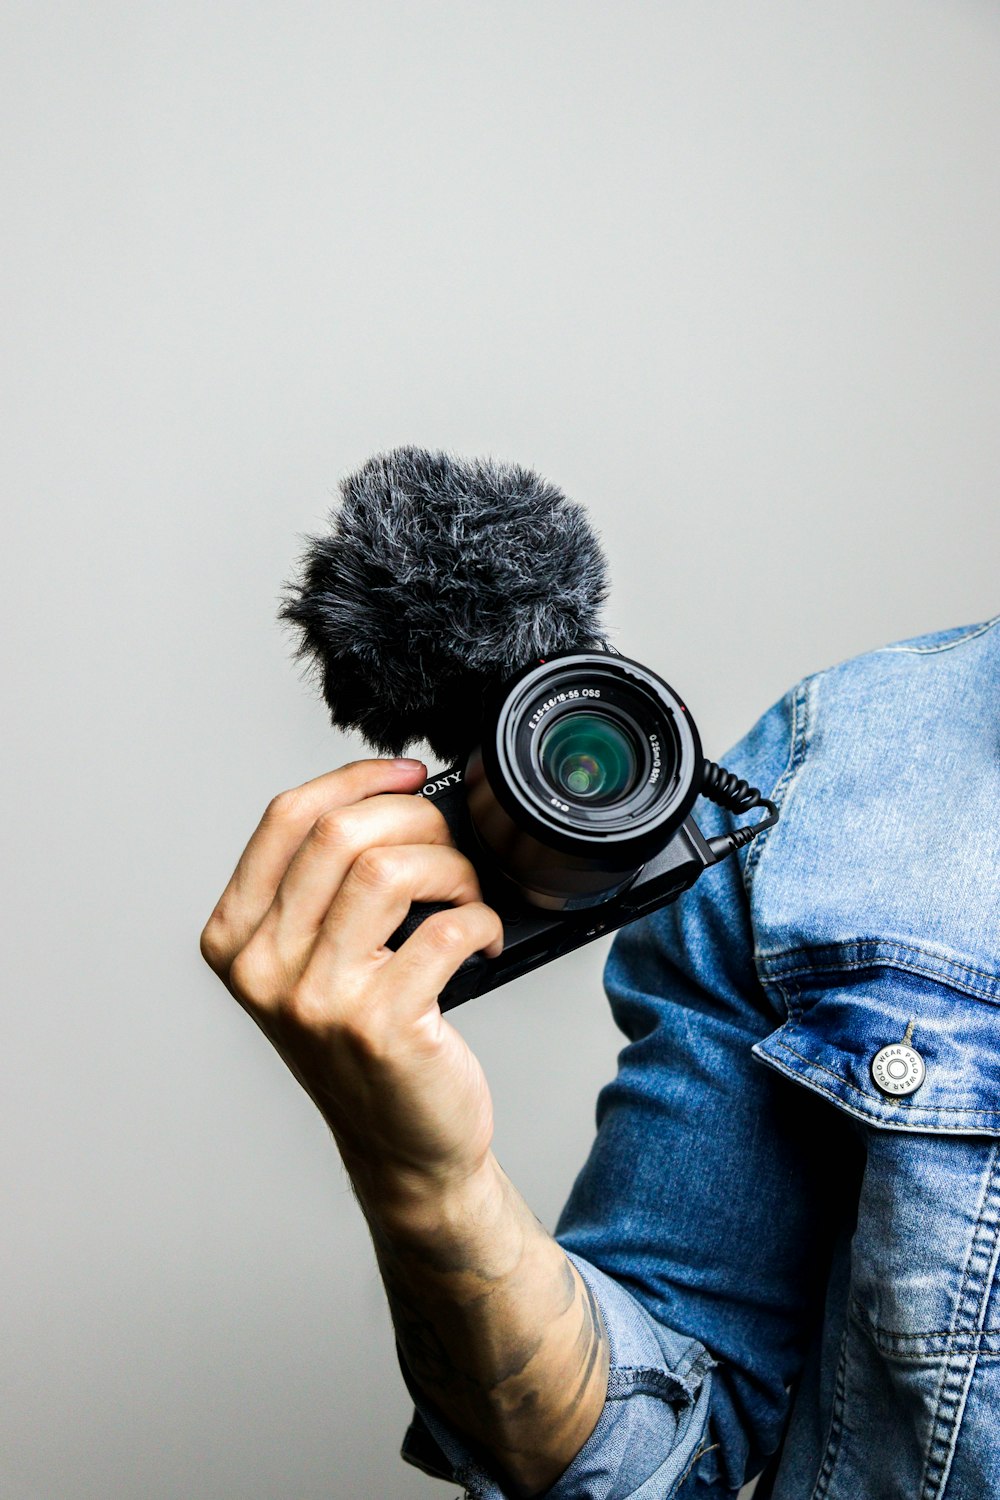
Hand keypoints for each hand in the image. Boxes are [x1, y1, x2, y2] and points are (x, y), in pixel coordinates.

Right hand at [199, 758, 504, 1217]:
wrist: (401, 1147)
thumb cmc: (363, 1044)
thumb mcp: (310, 963)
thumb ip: (320, 889)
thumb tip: (391, 797)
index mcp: (235, 938)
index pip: (284, 819)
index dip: (355, 779)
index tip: (407, 774)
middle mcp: (264, 969)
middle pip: (338, 834)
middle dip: (415, 820)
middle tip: (448, 845)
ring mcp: (318, 1000)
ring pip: (389, 871)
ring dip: (451, 868)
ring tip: (465, 896)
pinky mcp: (381, 1025)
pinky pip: (447, 929)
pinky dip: (481, 920)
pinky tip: (482, 939)